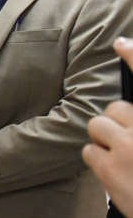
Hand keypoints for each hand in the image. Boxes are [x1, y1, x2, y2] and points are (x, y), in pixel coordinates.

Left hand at [83, 37, 132, 217]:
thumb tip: (122, 103)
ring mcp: (130, 149)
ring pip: (98, 127)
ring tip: (125, 162)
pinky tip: (117, 175)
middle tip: (131, 147)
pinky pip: (88, 151)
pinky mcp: (111, 170)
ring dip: (106, 143)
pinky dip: (98, 162)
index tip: (121, 42)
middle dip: (117, 124)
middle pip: (115, 108)